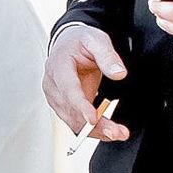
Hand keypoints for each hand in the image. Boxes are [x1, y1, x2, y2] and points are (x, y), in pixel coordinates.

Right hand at [42, 24, 131, 140]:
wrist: (68, 44)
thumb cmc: (79, 42)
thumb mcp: (96, 40)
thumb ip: (107, 56)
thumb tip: (119, 73)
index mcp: (59, 66)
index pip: (68, 89)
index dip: (80, 106)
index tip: (93, 118)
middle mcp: (53, 85)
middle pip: (72, 111)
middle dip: (95, 125)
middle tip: (117, 131)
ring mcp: (56, 98)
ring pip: (73, 121)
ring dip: (95, 131)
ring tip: (118, 132)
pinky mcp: (63, 106)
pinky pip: (75, 122)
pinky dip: (92, 129)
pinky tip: (108, 130)